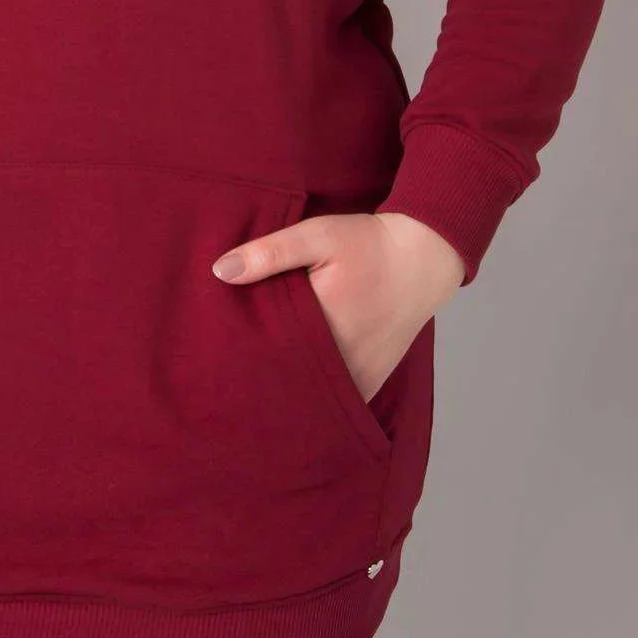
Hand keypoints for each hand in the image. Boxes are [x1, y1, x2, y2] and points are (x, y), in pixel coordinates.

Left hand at [211, 208, 463, 402]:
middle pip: (283, 382)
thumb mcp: (318, 235)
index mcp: (322, 326)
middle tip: (223, 373)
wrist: (424, 258)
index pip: (264, 354)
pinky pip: (333, 403)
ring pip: (308, 400)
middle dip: (255, 379)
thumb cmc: (369, 244)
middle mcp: (341, 361)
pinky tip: (289, 387)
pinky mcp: (369, 382)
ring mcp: (358, 378)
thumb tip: (221, 271)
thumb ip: (270, 253)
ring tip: (251, 384)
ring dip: (283, 392)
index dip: (236, 354)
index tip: (213, 353)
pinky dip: (311, 398)